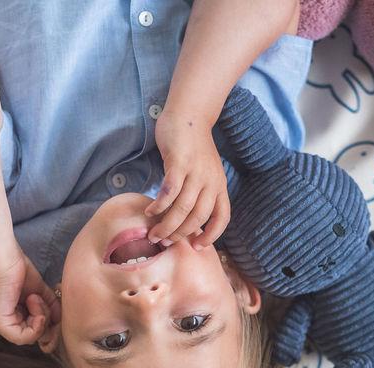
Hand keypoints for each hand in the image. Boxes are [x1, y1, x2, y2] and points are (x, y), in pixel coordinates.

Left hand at [0, 250, 60, 345]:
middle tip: (41, 300)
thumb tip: (60, 321)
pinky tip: (33, 301)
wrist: (5, 259)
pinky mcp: (0, 324)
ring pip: (32, 337)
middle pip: (36, 337)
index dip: (48, 324)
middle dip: (46, 319)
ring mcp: (0, 326)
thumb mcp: (40, 293)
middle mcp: (4, 324)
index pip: (35, 333)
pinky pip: (26, 337)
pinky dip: (37, 321)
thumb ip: (50, 307)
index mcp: (11, 318)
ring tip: (34, 297)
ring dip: (41, 315)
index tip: (52, 310)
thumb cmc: (19, 270)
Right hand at [145, 110, 229, 248]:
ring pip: (182, 209)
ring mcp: (196, 172)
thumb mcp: (205, 172)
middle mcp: (211, 182)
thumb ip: (200, 192)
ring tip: (153, 233)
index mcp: (220, 186)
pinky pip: (170, 191)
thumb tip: (185, 218)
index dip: (212, 235)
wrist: (189, 115)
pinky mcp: (180, 163)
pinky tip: (151, 211)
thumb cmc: (193, 147)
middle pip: (198, 218)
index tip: (197, 247)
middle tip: (164, 241)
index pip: (222, 218)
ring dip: (166, 225)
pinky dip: (160, 205)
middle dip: (180, 234)